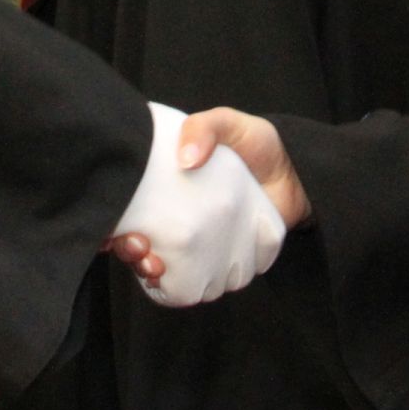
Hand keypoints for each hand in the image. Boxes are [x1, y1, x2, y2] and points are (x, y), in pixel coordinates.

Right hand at [105, 104, 287, 306]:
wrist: (299, 176)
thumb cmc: (259, 145)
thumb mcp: (229, 123)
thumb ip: (205, 127)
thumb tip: (184, 159)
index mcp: (165, 183)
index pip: (125, 206)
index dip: (109, 220)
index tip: (110, 230)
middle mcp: (174, 216)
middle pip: (136, 241)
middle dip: (128, 252)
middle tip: (138, 248)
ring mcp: (195, 242)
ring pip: (160, 266)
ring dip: (148, 273)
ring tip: (156, 266)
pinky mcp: (217, 261)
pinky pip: (195, 281)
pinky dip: (181, 286)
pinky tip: (179, 280)